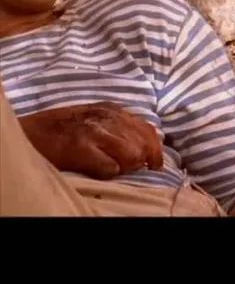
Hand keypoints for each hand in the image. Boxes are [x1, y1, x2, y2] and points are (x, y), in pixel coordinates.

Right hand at [18, 102, 163, 178]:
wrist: (29, 133)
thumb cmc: (62, 128)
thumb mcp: (95, 117)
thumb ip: (119, 126)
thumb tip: (147, 144)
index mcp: (113, 110)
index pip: (148, 129)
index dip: (155, 149)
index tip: (156, 164)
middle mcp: (108, 118)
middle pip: (143, 144)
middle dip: (140, 160)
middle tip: (128, 167)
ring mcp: (95, 132)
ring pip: (132, 155)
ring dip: (125, 166)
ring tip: (111, 167)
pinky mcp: (81, 148)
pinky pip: (111, 168)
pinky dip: (108, 172)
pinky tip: (98, 170)